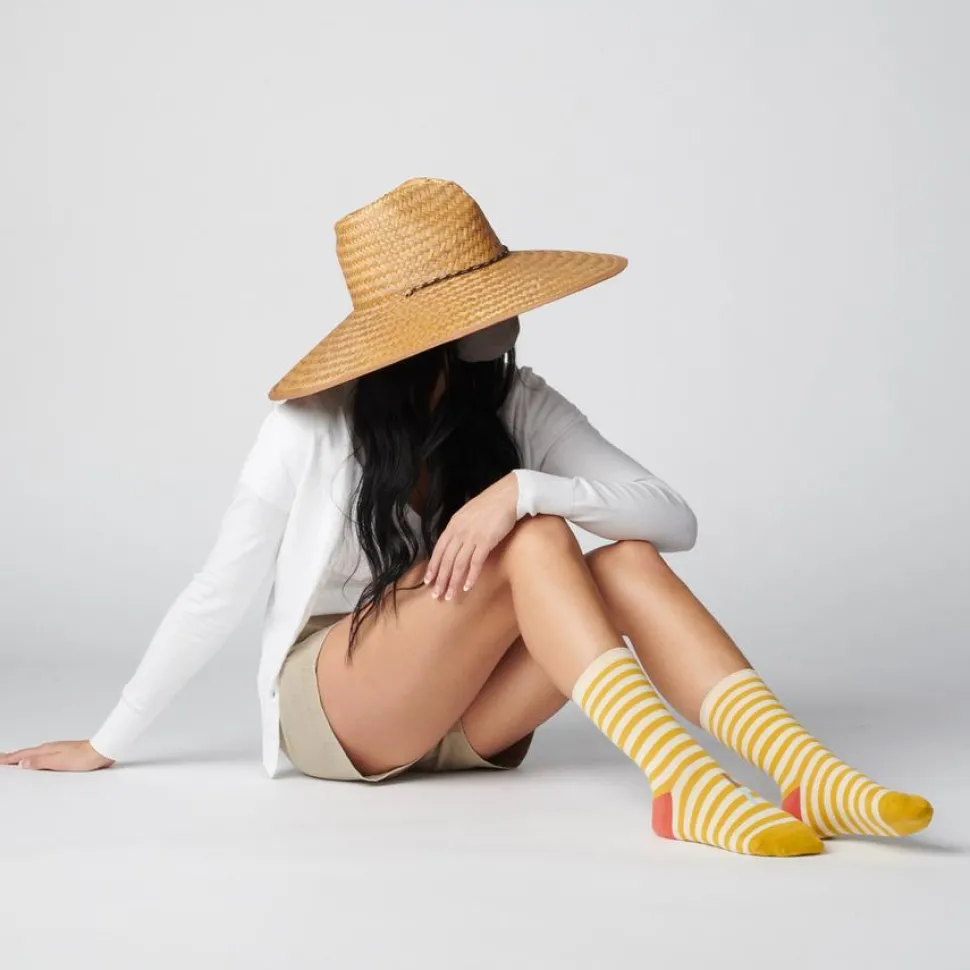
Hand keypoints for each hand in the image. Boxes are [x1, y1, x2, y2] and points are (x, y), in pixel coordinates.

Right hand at [0, 740, 114, 771]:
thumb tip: (23, 763)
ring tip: (15, 759)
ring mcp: (58, 750)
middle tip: (2, 758)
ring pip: (36, 753)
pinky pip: (45, 756)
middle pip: (27, 753)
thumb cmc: (85, 756)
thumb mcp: (59, 762)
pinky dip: (36, 758)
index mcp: (47, 750)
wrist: (103, 751)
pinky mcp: (65, 754)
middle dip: (13, 756)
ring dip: (24, 756)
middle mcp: (51, 748)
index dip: (10, 758)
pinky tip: (39, 760)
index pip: (23, 755)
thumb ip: (41, 763)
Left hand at [424, 472, 518, 600]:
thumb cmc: (490, 504)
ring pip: (458, 564)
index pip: (438, 550)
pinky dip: (470, 577)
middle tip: (436, 595)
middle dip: (440, 580)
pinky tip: (467, 587)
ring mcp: (472, 537)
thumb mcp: (468, 513)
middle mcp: (459, 532)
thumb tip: (455, 542)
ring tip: (450, 596)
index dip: (433, 566)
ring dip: (453, 582)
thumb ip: (459, 528)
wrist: (508, 496)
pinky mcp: (486, 541)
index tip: (428, 580)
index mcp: (453, 525)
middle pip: (446, 560)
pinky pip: (475, 563)